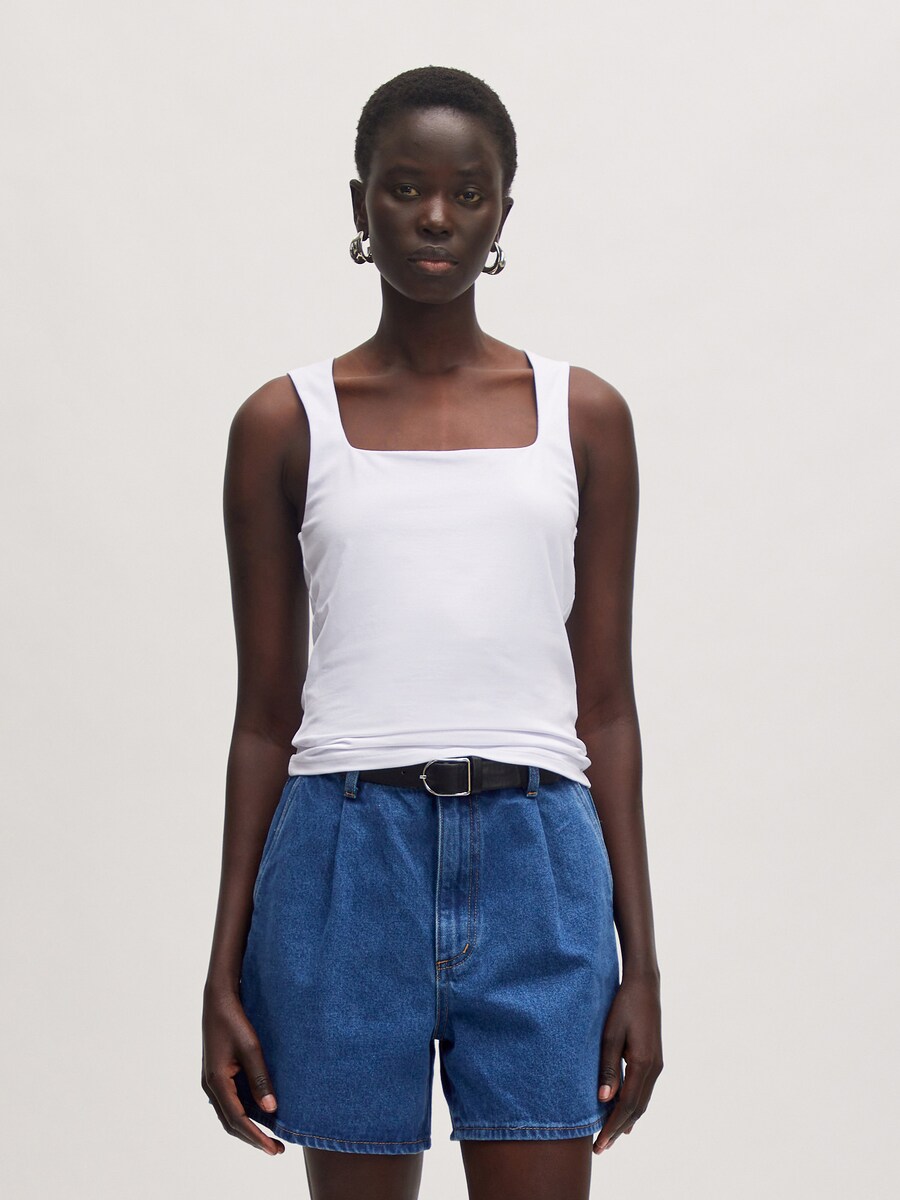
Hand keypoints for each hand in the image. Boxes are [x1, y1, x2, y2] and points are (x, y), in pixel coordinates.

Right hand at [201, 986, 284, 1155]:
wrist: (219, 998)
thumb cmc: (234, 1020)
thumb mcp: (251, 1048)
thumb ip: (260, 1079)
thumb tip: (271, 1110)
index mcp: (217, 1082)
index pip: (238, 1120)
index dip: (257, 1137)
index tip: (274, 1149)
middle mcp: (212, 1085)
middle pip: (231, 1122)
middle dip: (253, 1137)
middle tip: (276, 1149)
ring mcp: (213, 1079)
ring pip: (230, 1113)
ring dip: (248, 1126)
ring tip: (270, 1135)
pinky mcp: (218, 1072)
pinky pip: (230, 1100)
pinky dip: (244, 1112)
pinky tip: (260, 1111)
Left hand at [593, 972, 662, 1154]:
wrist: (644, 985)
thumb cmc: (623, 1006)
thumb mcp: (610, 1035)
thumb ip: (608, 1068)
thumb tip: (605, 1100)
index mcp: (643, 1064)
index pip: (627, 1106)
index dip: (612, 1127)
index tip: (599, 1144)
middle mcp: (654, 1068)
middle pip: (636, 1109)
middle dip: (618, 1129)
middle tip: (601, 1148)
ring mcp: (657, 1064)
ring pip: (643, 1101)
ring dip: (627, 1120)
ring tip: (611, 1136)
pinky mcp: (655, 1058)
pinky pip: (644, 1090)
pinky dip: (634, 1106)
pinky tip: (626, 1111)